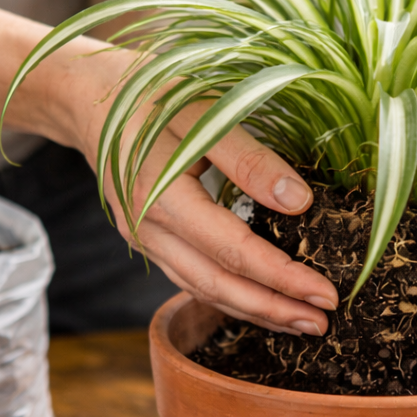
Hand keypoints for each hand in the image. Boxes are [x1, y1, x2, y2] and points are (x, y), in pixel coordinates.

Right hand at [0, 0, 338, 334]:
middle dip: (274, 309)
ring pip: (204, 290)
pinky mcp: (149, 241)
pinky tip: (263, 305)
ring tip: (303, 323)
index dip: (281, 277)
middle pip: (218, 284)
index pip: (232, 251)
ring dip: (256, 311)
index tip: (326, 293)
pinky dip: (231, 298)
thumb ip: (250, 158)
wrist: (90, 97)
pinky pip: (193, 280)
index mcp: (159, 194)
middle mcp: (147, 228)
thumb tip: (301, 203)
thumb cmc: (153, 93)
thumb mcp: (204, 110)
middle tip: (324, 324)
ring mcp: (144, 240)